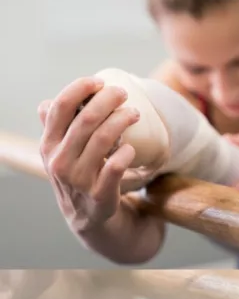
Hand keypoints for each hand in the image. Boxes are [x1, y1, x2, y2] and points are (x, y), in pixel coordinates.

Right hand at [38, 76, 147, 232]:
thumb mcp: (60, 153)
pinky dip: (126, 152)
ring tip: (135, 113)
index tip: (99, 81)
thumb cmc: (77, 175)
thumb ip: (54, 129)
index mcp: (49, 145)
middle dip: (108, 100)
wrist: (87, 217)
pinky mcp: (100, 194)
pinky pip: (116, 166)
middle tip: (123, 93)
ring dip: (122, 120)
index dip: (79, 88)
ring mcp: (78, 180)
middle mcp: (59, 161)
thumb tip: (44, 104)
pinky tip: (132, 148)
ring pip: (103, 139)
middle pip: (86, 119)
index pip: (60, 108)